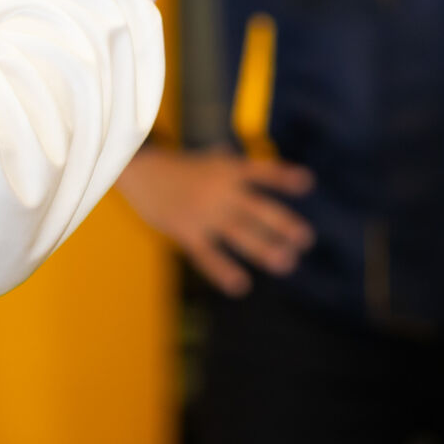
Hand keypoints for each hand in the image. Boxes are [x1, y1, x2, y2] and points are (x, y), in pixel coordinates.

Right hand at [117, 147, 315, 296]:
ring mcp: (204, 212)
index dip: (283, 177)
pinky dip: (223, 270)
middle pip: (259, 208)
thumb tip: (250, 164)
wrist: (136, 171)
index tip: (307, 183)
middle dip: (283, 224)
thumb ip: (229, 164)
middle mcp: (220, 190)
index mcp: (227, 170)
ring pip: (241, 233)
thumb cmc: (175, 167)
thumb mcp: (205, 159)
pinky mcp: (185, 230)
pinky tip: (240, 285)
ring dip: (265, 249)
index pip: (261, 172)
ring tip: (286, 262)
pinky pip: (207, 254)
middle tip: (305, 239)